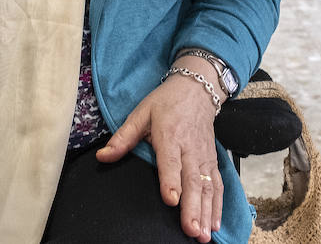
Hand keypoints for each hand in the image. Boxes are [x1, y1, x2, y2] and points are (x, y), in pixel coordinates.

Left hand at [95, 56, 224, 241]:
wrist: (196, 90)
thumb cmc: (166, 103)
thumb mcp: (140, 114)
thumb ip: (123, 138)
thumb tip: (102, 157)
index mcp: (169, 135)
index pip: (170, 161)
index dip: (171, 181)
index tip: (171, 200)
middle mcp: (189, 148)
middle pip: (192, 180)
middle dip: (193, 207)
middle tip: (191, 230)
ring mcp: (203, 156)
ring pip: (207, 187)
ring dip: (207, 212)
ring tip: (204, 235)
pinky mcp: (212, 161)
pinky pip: (217, 186)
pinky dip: (218, 206)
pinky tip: (215, 225)